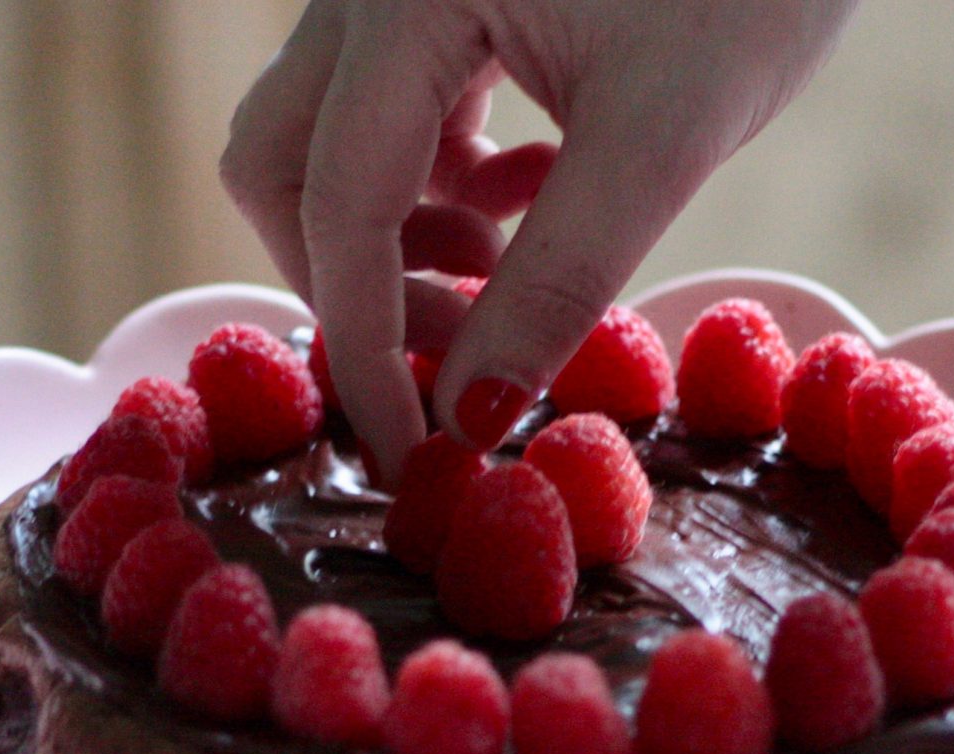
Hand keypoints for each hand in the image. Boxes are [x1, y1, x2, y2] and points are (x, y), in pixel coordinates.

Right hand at [221, 0, 859, 478]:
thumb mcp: (668, 137)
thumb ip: (559, 280)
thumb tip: (471, 418)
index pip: (336, 205)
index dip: (367, 348)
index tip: (416, 453)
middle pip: (284, 163)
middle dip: (354, 283)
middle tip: (458, 351)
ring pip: (331, 136)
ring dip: (399, 234)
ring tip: (507, 266)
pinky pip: (392, 101)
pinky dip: (440, 178)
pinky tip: (537, 194)